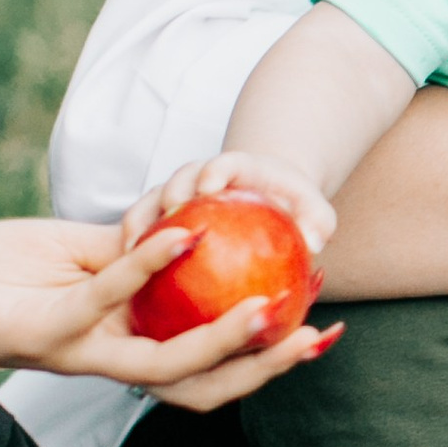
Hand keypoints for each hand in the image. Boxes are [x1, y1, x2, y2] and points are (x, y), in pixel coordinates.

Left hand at [0, 216, 338, 413]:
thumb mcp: (77, 255)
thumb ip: (132, 253)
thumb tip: (191, 228)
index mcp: (124, 343)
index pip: (210, 363)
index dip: (269, 354)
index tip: (321, 322)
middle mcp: (110, 359)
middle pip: (205, 385)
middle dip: (267, 368)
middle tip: (318, 335)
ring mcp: (80, 351)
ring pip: (167, 364)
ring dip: (224, 340)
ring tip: (271, 310)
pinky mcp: (45, 330)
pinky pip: (107, 296)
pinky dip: (149, 265)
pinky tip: (184, 231)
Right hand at [122, 151, 336, 260]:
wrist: (271, 200)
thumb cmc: (296, 207)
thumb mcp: (315, 212)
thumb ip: (317, 222)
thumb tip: (315, 244)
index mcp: (237, 169)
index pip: (223, 162)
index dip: (214, 170)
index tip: (209, 187)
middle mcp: (201, 178)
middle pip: (179, 179)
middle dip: (171, 193)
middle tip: (170, 217)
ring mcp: (178, 198)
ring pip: (151, 203)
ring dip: (141, 223)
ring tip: (133, 253)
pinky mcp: (162, 221)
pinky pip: (141, 232)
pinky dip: (134, 250)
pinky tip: (130, 284)